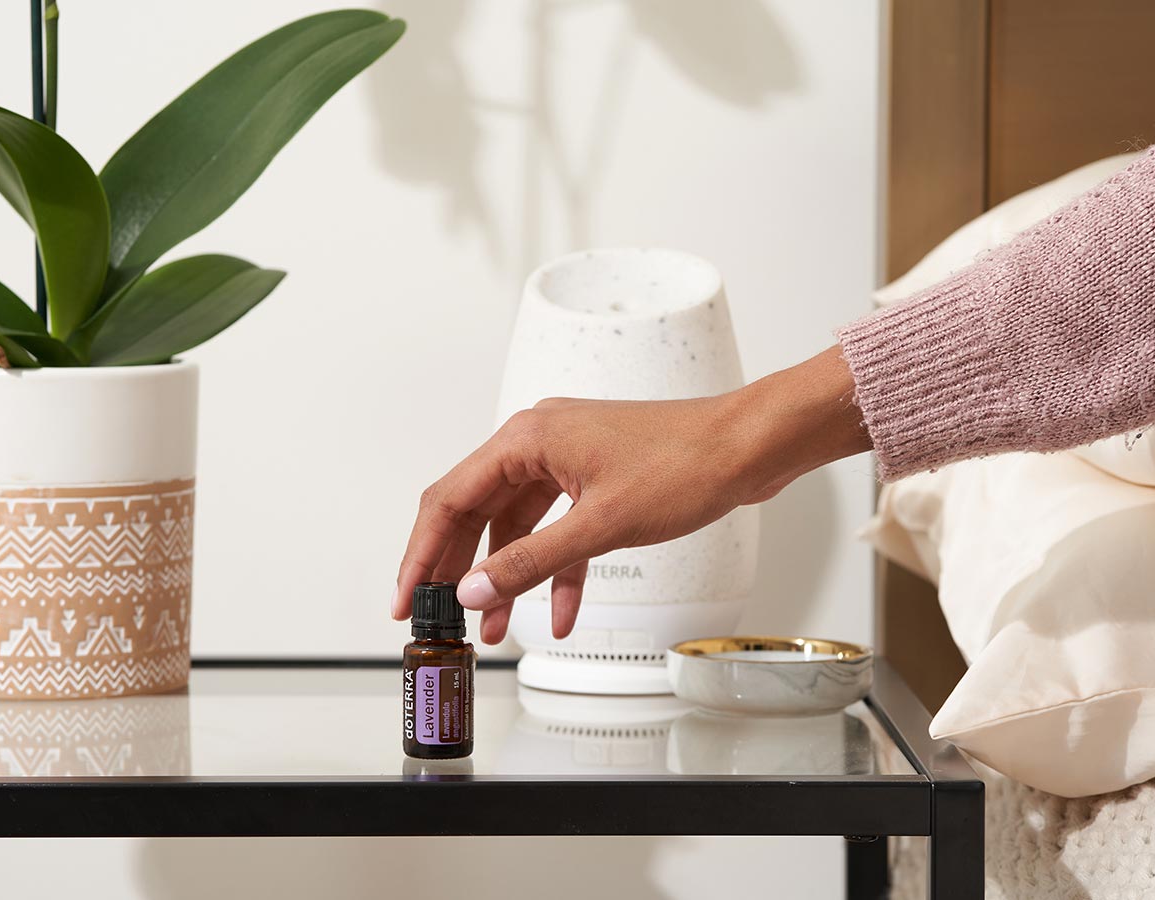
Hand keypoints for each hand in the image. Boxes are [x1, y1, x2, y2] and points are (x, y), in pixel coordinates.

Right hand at [391, 344, 869, 643]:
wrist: (748, 447)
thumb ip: (532, 562)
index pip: (450, 499)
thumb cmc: (687, 462)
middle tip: (440, 617)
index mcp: (528, 438)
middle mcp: (539, 442)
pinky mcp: (594, 479)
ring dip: (506, 579)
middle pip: (476, 513)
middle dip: (459, 571)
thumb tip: (475, 589)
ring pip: (516, 527)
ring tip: (493, 629)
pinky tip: (559, 614)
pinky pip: (557, 529)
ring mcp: (567, 460)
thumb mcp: (600, 526)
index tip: (406, 597)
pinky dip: (554, 570)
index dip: (421, 554)